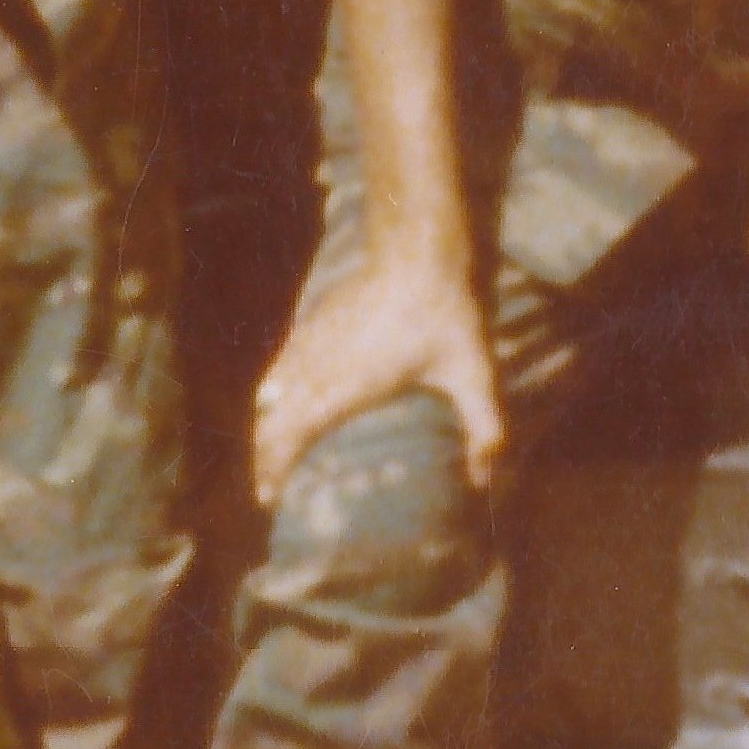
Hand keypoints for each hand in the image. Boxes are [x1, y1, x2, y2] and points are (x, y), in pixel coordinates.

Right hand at [252, 244, 504, 503]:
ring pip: (270, 391)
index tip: (266, 498)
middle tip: (264, 492)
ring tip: (267, 456)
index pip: (291, 434)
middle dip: (262, 456)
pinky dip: (272, 393)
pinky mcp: (314, 322)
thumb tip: (486, 480)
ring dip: (264, 426)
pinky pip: (280, 365)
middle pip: (270, 419)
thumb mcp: (473, 373)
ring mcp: (312, 341)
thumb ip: (484, 428)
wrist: (420, 249)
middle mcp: (318, 366)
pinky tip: (275, 404)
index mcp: (345, 385)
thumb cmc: (446, 313)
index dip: (272, 467)